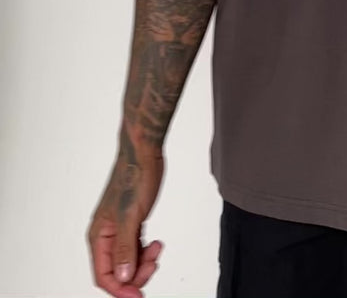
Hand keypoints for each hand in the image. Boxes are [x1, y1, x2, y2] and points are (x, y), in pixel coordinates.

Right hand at [86, 141, 164, 297]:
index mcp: (99, 235)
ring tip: (157, 249)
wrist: (144, 153)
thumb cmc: (134, 176)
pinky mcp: (131, 222)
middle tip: (154, 263)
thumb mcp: (131, 216)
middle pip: (117, 272)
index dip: (120, 289)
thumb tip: (122, 277)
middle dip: (135, 274)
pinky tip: (156, 244)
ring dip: (143, 262)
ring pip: (128, 261)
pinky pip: (135, 248)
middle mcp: (106, 235)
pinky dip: (146, 251)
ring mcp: (119, 229)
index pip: (104, 276)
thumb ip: (125, 249)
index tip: (138, 295)